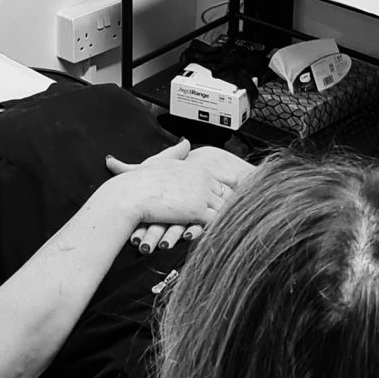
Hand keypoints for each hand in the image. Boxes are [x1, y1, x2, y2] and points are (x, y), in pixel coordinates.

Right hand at [105, 140, 251, 242]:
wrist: (130, 195)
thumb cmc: (140, 181)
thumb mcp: (160, 160)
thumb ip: (177, 151)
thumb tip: (186, 142)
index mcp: (197, 169)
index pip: (222, 185)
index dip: (225, 197)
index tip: (235, 206)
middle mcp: (204, 180)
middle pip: (228, 196)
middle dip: (234, 209)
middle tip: (248, 219)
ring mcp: (203, 195)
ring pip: (226, 209)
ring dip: (231, 220)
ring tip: (242, 230)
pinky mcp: (198, 211)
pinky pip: (217, 222)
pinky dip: (222, 228)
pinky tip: (227, 236)